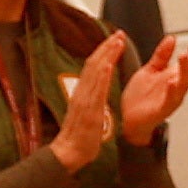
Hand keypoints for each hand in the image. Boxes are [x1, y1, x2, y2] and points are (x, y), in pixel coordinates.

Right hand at [54, 35, 131, 169]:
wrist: (69, 153)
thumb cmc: (79, 137)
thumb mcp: (88, 113)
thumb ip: (92, 101)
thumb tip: (97, 93)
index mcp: (83, 94)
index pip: (93, 68)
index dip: (104, 53)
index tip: (114, 41)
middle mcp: (82, 93)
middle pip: (93, 64)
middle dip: (107, 47)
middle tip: (119, 34)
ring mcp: (85, 100)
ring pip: (95, 72)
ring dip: (107, 55)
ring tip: (117, 41)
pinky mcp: (89, 110)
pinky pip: (96, 90)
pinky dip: (102, 75)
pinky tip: (109, 64)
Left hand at [117, 35, 187, 146]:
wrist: (127, 118)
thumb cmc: (140, 97)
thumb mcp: (151, 70)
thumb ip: (162, 55)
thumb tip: (172, 38)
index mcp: (175, 78)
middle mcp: (177, 89)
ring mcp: (171, 99)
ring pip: (184, 84)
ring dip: (185, 70)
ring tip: (183, 56)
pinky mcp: (161, 110)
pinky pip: (170, 100)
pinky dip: (172, 90)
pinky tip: (171, 81)